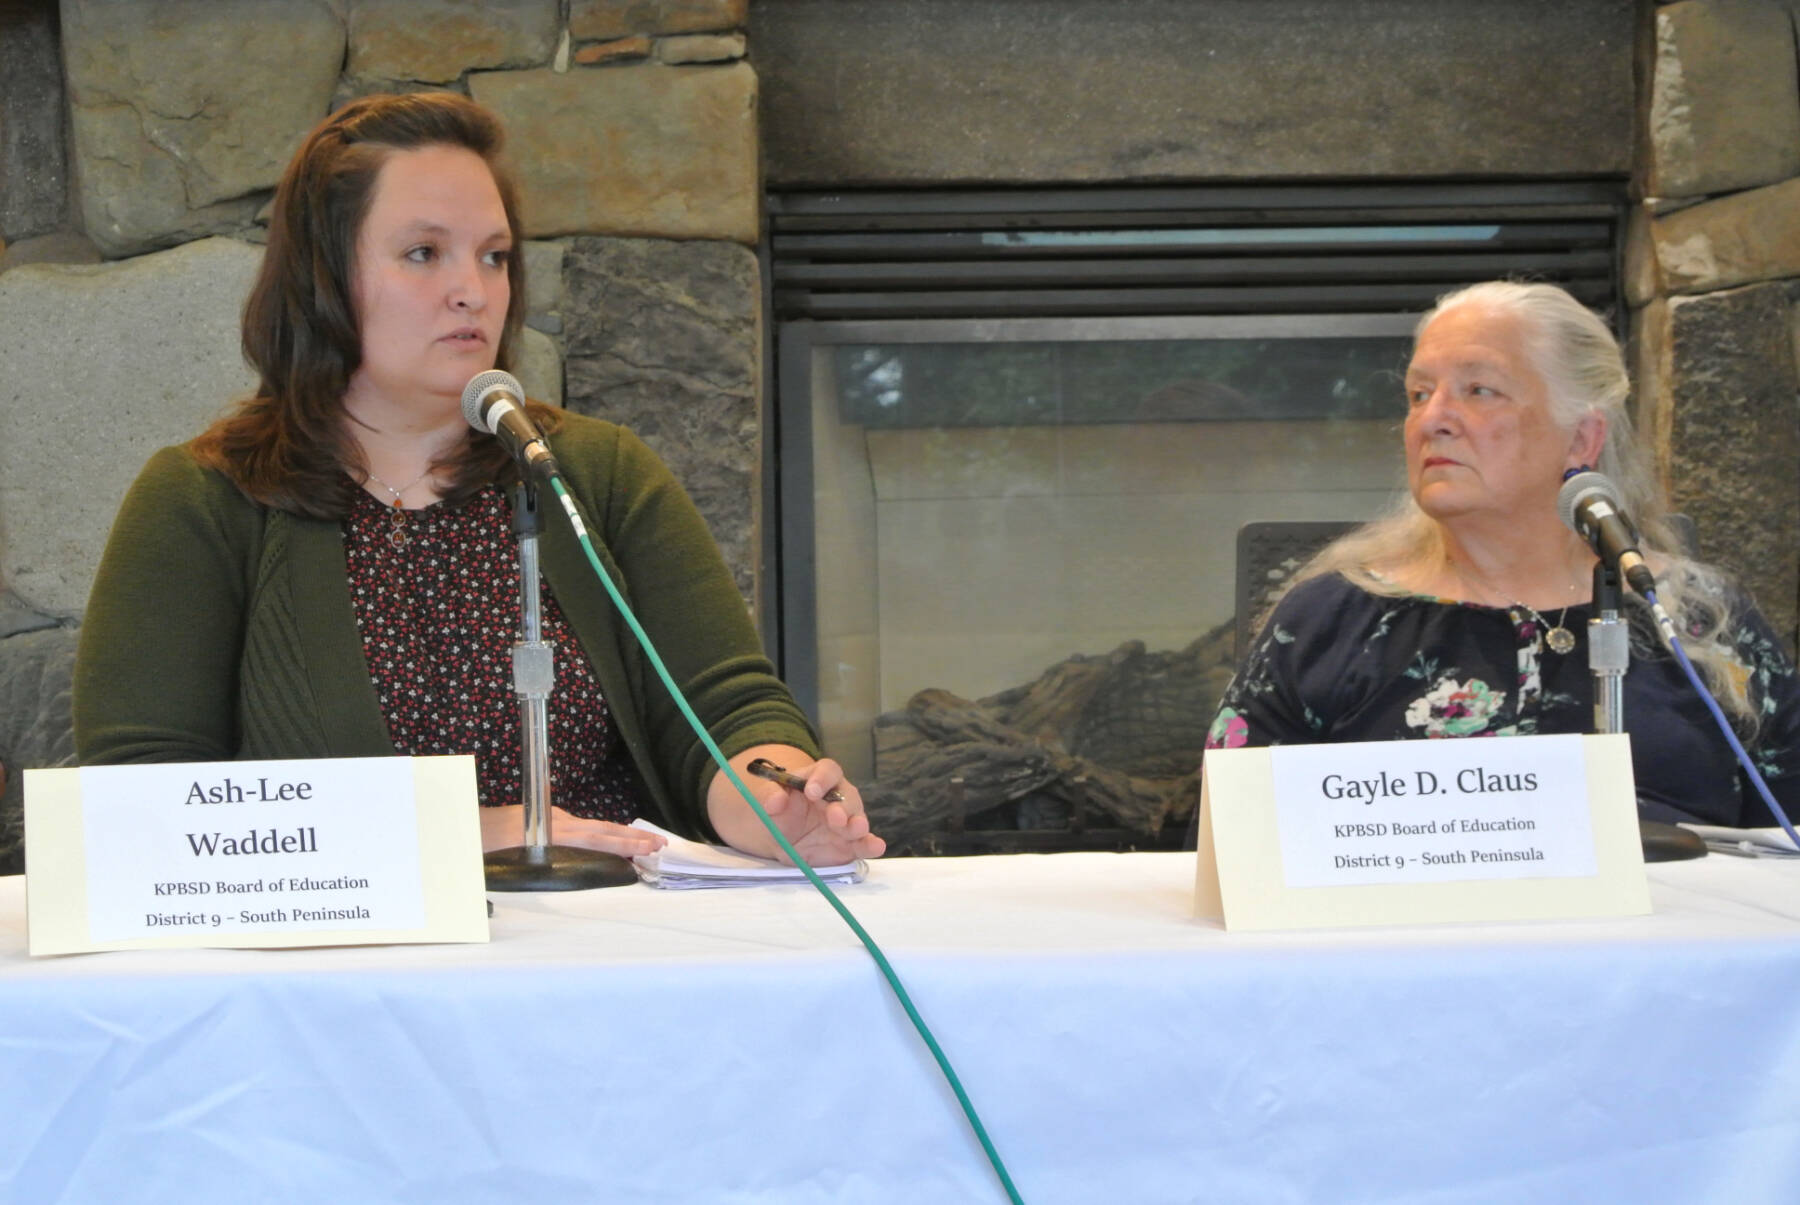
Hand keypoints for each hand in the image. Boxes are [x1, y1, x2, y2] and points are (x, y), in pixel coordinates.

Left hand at [479, 803, 665, 858]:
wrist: (460, 824)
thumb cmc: (480, 845)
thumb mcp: (503, 858)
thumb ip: (533, 859)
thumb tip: (553, 863)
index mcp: (551, 830)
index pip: (597, 837)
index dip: (625, 843)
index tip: (650, 846)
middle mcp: (556, 820)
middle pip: (602, 829)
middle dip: (633, 837)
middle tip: (661, 843)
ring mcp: (552, 818)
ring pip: (593, 827)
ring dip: (620, 835)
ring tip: (646, 842)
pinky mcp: (547, 819)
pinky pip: (581, 828)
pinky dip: (602, 833)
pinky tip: (610, 839)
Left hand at [706, 745, 886, 865]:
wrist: (783, 838)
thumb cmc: (779, 811)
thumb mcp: (768, 801)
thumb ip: (769, 796)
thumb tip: (775, 801)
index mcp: (819, 779)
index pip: (828, 771)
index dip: (822, 779)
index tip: (811, 791)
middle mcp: (839, 797)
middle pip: (848, 796)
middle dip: (842, 806)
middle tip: (834, 817)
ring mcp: (847, 821)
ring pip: (858, 819)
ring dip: (858, 824)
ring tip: (856, 829)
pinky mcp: (851, 844)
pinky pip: (864, 843)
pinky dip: (871, 845)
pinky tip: (877, 846)